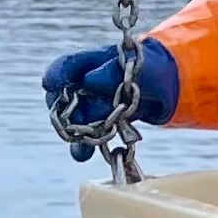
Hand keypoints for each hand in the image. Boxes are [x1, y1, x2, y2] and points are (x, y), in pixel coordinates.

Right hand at [42, 42, 179, 160]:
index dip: (55, 75)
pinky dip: (82, 146)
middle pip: (61, 97)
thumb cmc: (153, 72)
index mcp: (92, 63)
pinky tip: (82, 153)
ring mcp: (89, 105)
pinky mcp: (96, 125)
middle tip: (73, 121)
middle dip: (63, 110)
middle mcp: (85, 85)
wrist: (165, 89)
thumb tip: (91, 79)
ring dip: (73, 131)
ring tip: (82, 141)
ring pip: (70, 120)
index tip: (51, 85)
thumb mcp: (141, 67)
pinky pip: (83, 137)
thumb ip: (116, 72)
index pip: (65, 66)